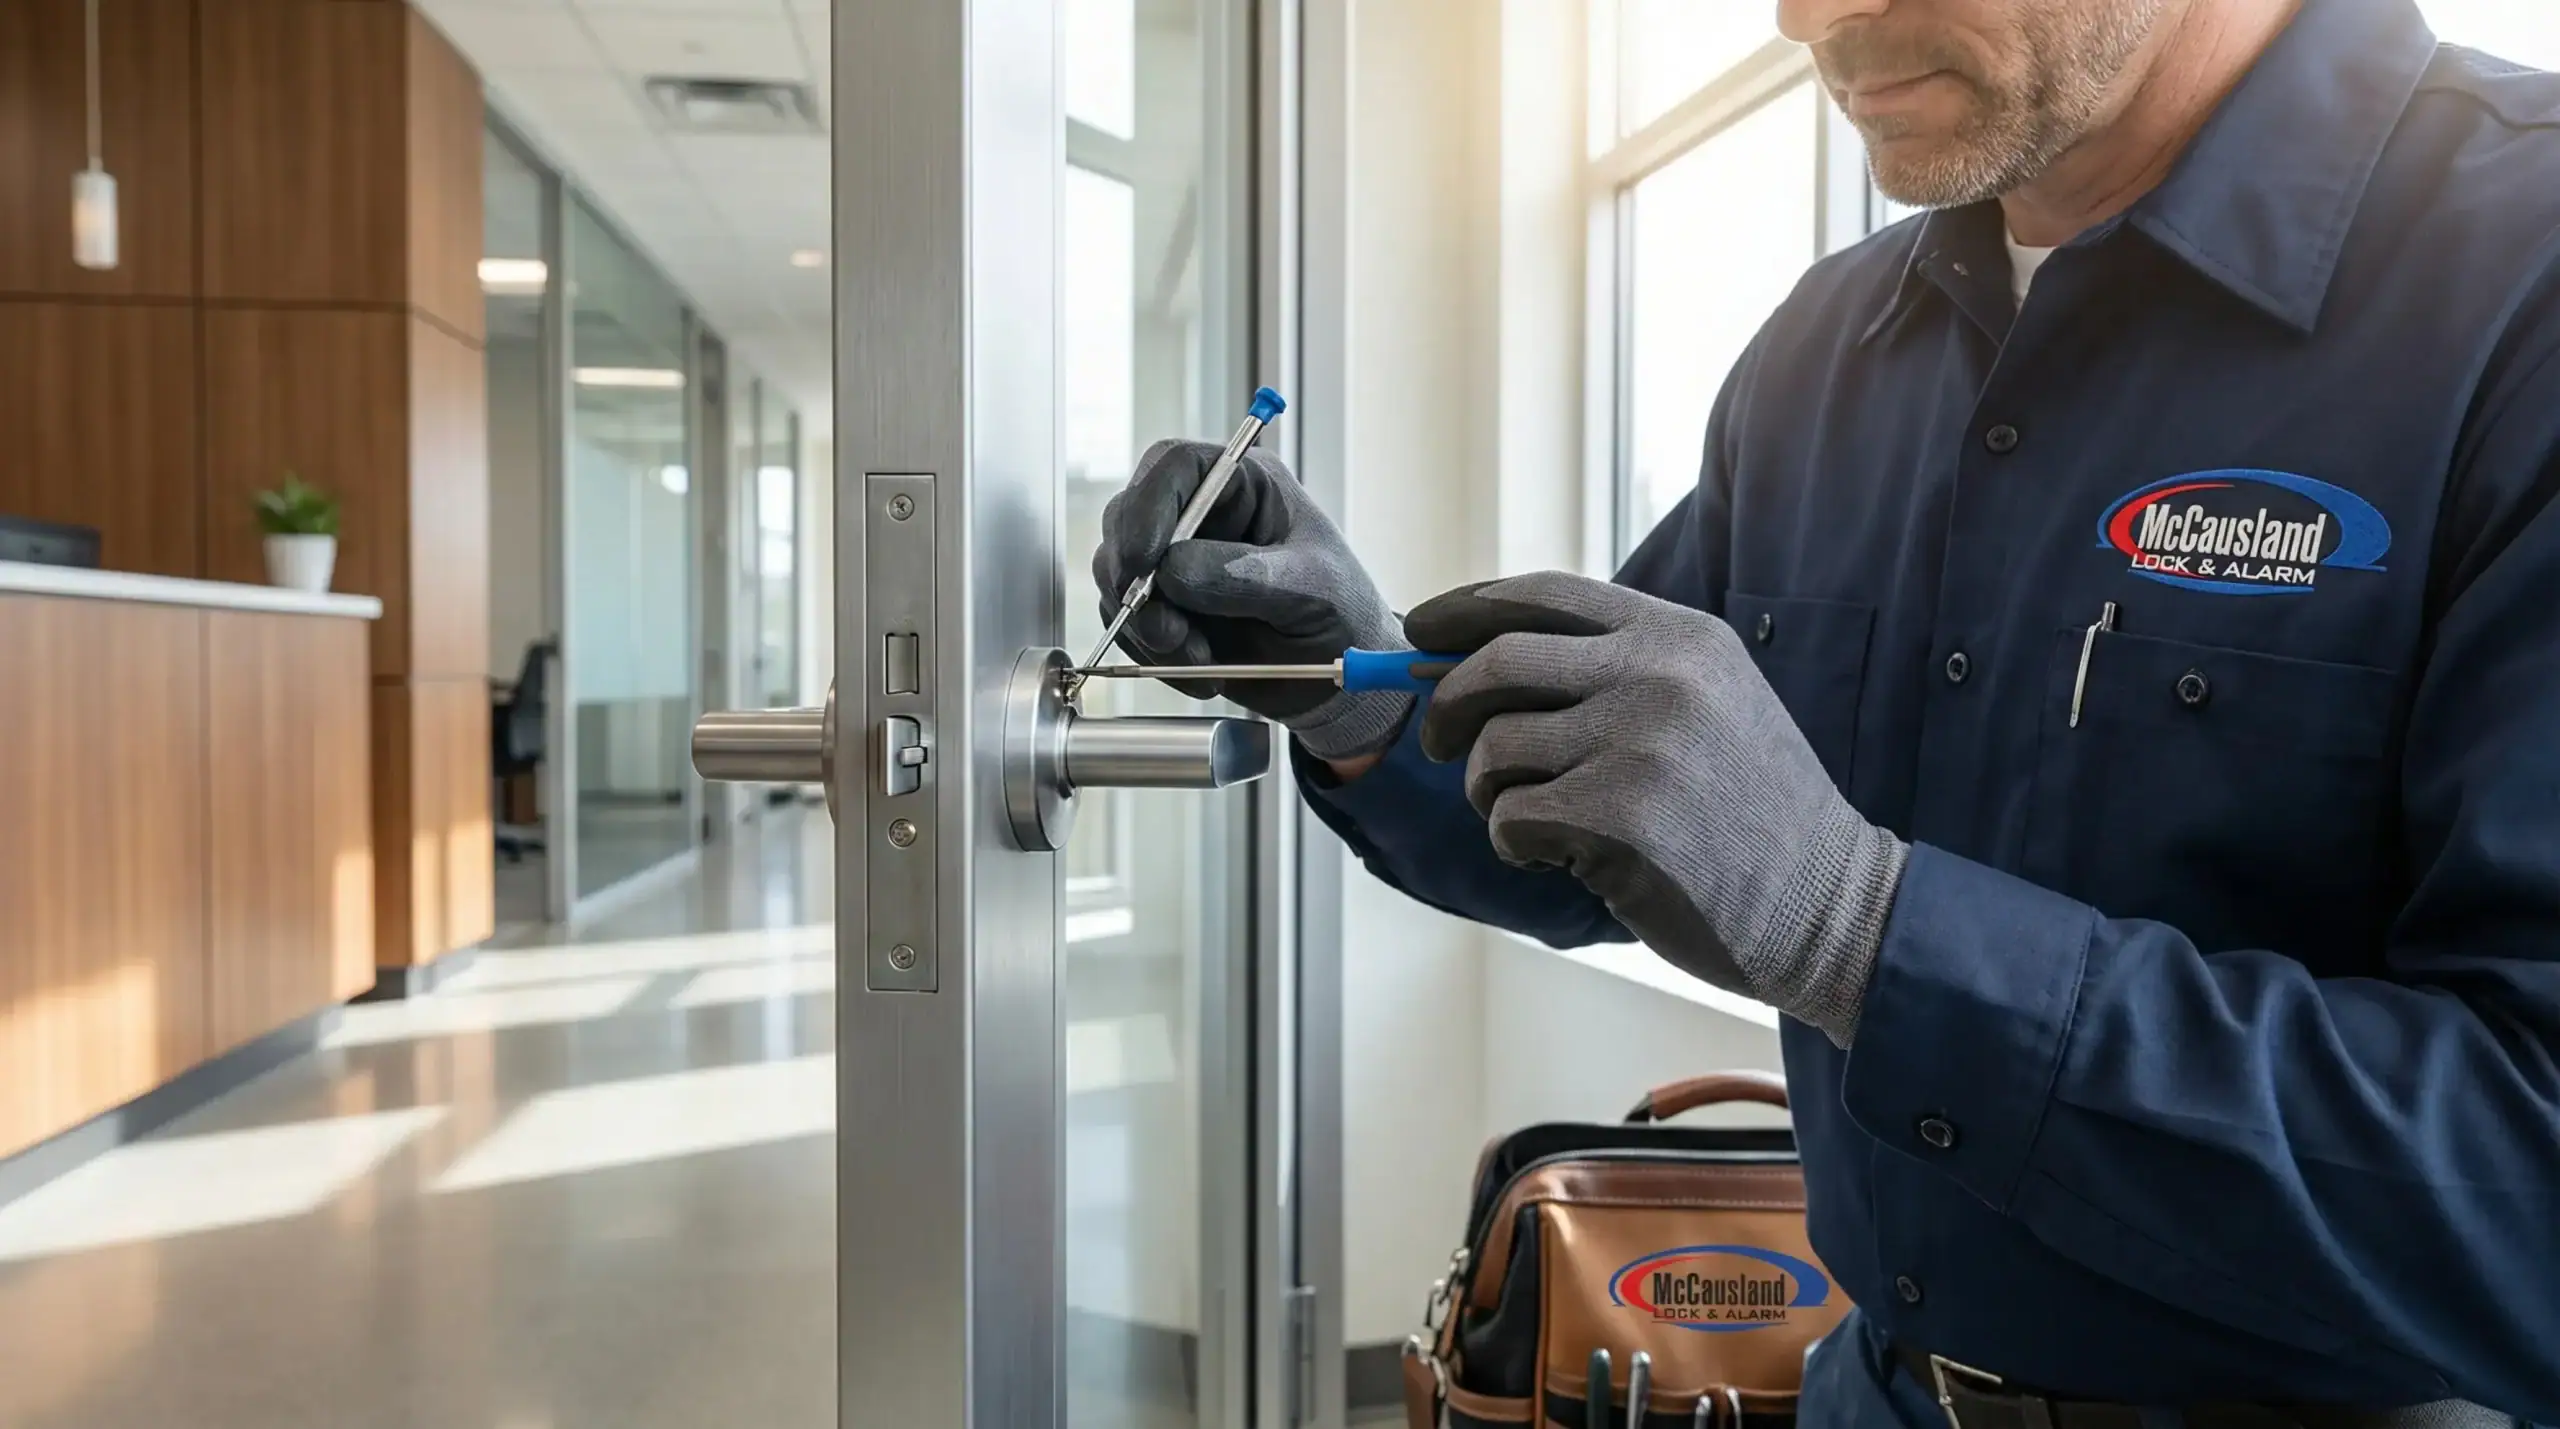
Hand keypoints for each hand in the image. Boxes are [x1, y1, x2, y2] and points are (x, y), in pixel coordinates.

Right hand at [1093, 439, 1411, 760]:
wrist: (1339, 679)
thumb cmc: (1343, 615)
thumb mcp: (1313, 589)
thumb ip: (1246, 576)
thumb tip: (1176, 570)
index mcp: (1245, 485)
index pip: (1176, 466)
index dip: (1148, 505)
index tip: (1142, 560)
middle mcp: (1203, 516)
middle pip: (1128, 519)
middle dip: (1135, 580)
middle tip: (1167, 631)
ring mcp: (1178, 562)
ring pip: (1118, 577)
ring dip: (1146, 627)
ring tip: (1199, 659)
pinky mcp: (1166, 608)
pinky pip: (1127, 623)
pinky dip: (1151, 653)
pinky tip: (1200, 669)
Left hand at [1406, 572, 1907, 1045]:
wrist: (1828, 904)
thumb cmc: (1746, 814)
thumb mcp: (1704, 703)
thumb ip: (1611, 670)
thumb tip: (1468, 655)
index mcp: (1678, 636)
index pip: (1542, 593)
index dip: (1464, 608)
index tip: (1418, 630)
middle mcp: (1661, 673)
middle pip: (1498, 661)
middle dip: (1447, 704)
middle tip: (1446, 745)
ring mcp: (1642, 741)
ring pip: (1496, 747)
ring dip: (1491, 793)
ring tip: (1537, 821)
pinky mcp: (1622, 815)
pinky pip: (1511, 817)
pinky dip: (1514, 845)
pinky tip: (1560, 859)